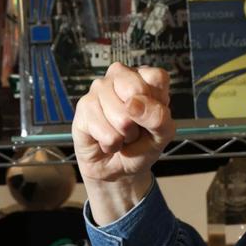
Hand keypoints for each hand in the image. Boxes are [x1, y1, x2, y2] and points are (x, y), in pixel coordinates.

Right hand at [73, 63, 176, 222]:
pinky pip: (105, 132)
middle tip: (135, 126)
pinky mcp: (83, 107)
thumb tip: (133, 103)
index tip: (153, 114)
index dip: (158, 103)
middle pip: (136, 92)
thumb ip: (158, 116)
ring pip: (120, 116)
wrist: (119, 168)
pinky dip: (111, 144)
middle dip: (139, 120)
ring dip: (124, 135)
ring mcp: (99, 89)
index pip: (157, 77)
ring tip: (121, 134)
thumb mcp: (163, 134)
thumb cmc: (141, 145)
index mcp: (144, 77)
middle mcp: (120, 77)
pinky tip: (108, 140)